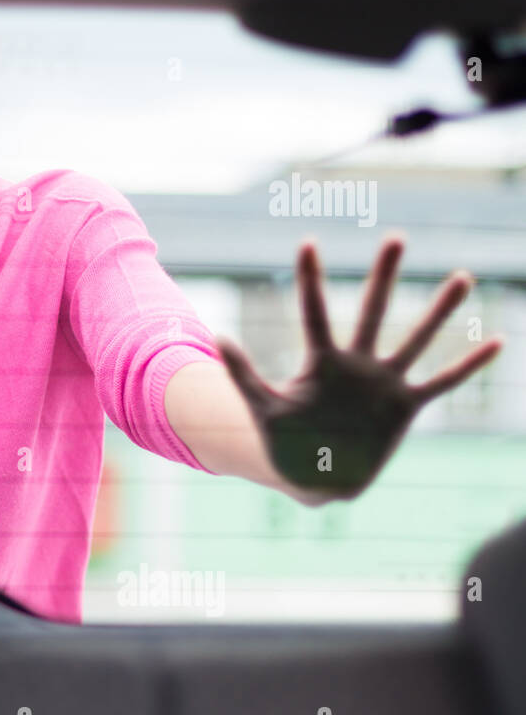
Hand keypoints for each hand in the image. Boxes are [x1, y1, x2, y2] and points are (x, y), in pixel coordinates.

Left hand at [215, 234, 502, 501]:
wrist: (313, 477)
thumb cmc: (284, 443)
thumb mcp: (261, 408)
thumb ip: (242, 374)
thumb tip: (218, 336)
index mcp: (320, 362)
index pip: (314, 312)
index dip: (310, 279)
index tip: (309, 242)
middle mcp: (356, 364)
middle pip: (371, 311)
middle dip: (383, 276)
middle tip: (396, 237)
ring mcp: (383, 383)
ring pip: (415, 338)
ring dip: (438, 310)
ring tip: (462, 277)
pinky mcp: (405, 407)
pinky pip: (442, 382)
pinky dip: (467, 365)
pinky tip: (496, 343)